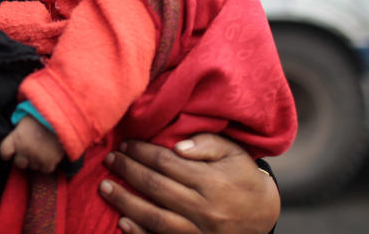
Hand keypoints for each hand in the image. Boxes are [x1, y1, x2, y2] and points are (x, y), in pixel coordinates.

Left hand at [0, 116, 64, 173]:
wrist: (62, 118)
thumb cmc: (42, 115)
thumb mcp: (25, 118)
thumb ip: (18, 127)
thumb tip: (15, 129)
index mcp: (16, 138)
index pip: (4, 152)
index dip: (7, 153)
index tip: (10, 153)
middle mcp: (24, 150)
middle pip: (19, 163)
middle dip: (23, 158)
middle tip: (30, 150)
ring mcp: (37, 157)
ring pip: (33, 167)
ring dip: (36, 161)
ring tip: (42, 150)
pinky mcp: (50, 162)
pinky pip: (45, 169)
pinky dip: (47, 164)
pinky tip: (50, 155)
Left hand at [99, 134, 278, 233]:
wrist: (263, 215)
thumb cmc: (242, 177)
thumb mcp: (233, 152)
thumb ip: (207, 144)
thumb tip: (177, 146)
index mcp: (212, 181)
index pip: (167, 162)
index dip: (142, 152)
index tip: (125, 144)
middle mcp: (204, 208)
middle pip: (156, 187)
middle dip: (128, 171)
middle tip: (110, 159)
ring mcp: (199, 230)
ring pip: (155, 217)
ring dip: (125, 202)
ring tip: (104, 187)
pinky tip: (122, 222)